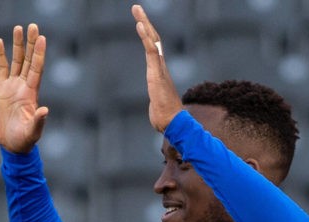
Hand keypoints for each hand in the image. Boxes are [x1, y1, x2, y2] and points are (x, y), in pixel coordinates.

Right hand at [0, 23, 48, 153]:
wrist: (11, 143)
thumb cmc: (24, 140)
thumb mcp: (32, 132)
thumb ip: (39, 121)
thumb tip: (45, 111)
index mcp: (31, 93)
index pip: (36, 68)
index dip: (39, 54)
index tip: (42, 38)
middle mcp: (23, 86)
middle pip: (28, 60)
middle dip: (30, 43)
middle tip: (33, 26)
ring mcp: (12, 86)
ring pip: (16, 61)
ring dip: (18, 45)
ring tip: (18, 28)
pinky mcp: (1, 89)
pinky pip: (1, 68)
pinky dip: (0, 55)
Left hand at [132, 4, 183, 132]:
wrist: (172, 123)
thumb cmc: (165, 117)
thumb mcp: (156, 106)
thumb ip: (156, 103)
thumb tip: (157, 114)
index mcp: (158, 71)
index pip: (152, 48)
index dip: (146, 34)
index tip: (140, 21)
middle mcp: (160, 66)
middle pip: (153, 38)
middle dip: (145, 22)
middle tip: (136, 7)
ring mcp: (159, 68)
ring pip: (152, 40)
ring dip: (144, 23)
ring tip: (137, 9)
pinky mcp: (157, 72)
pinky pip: (152, 50)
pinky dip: (146, 36)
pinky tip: (140, 25)